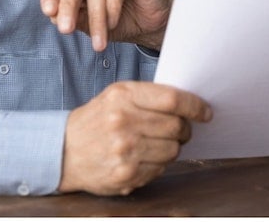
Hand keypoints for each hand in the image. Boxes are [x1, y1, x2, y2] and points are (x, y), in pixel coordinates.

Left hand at [41, 0, 172, 51]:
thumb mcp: (91, 25)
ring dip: (96, 18)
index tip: (48, 12)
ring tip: (100, 41)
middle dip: (68, 8)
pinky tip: (114, 22)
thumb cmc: (121, 22)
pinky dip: (112, 7)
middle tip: (66, 30)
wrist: (152, 24)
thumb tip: (54, 16)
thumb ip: (74, 18)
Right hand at [58, 81, 211, 195]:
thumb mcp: (117, 95)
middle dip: (184, 129)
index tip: (205, 111)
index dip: (195, 106)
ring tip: (156, 143)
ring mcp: (124, 150)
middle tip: (180, 130)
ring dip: (172, 147)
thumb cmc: (97, 119)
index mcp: (123, 96)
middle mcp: (123, 122)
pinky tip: (143, 157)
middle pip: (176, 126)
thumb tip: (188, 103)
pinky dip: (158, 164)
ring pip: (172, 150)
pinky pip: (160, 169)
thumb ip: (149, 96)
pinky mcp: (125, 174)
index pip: (172, 100)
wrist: (64, 150)